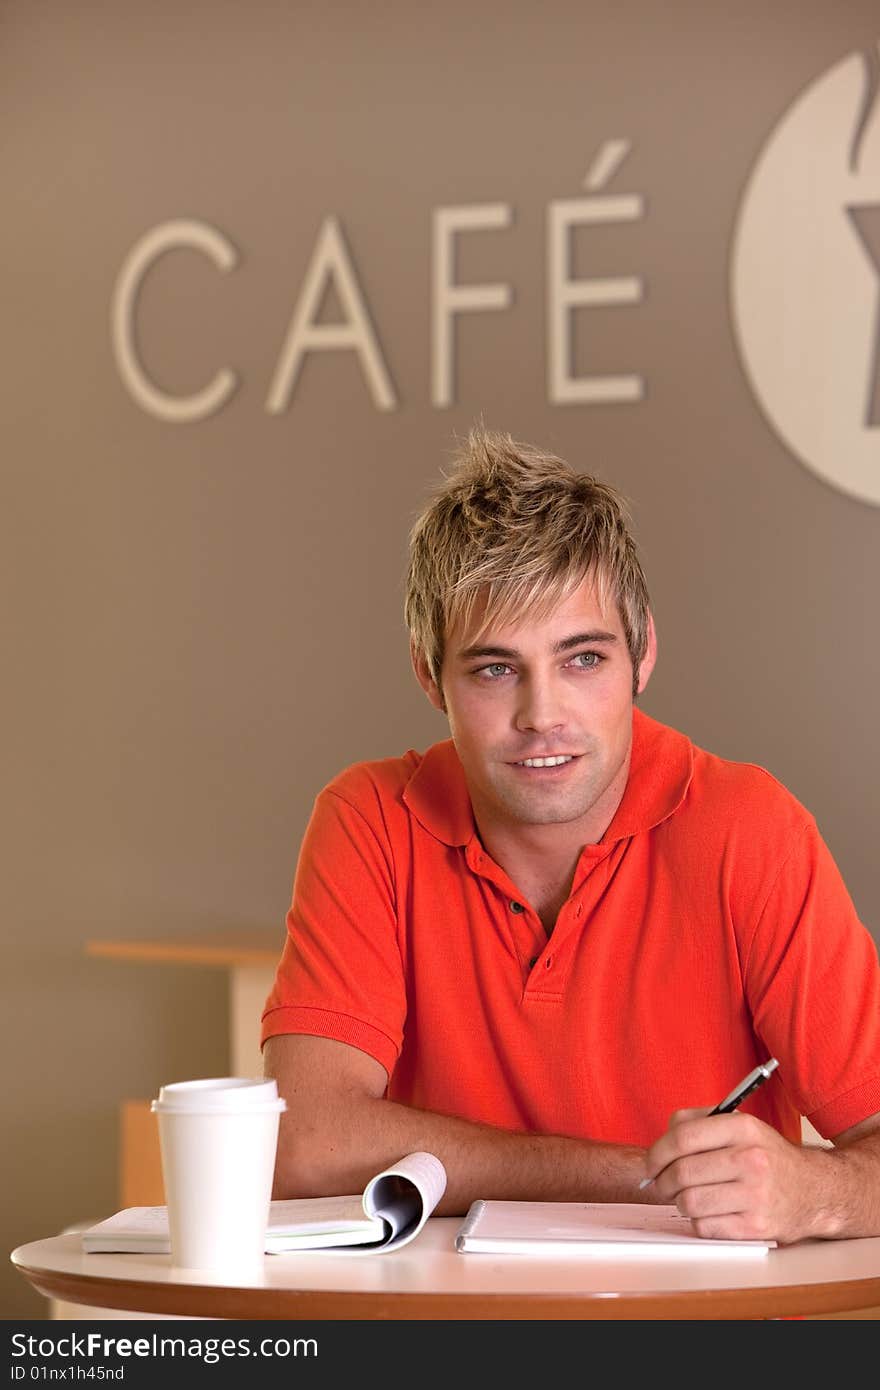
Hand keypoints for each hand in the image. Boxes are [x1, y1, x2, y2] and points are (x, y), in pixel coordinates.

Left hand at [642, 1108, 825, 1243]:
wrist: (816, 1191)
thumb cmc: (770, 1158)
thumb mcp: (742, 1126)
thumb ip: (700, 1122)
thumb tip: (663, 1137)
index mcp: (743, 1128)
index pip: (683, 1137)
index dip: (657, 1152)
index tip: (651, 1163)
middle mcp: (751, 1159)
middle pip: (682, 1172)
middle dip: (662, 1181)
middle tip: (662, 1184)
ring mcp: (755, 1195)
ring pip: (689, 1202)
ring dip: (680, 1202)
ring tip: (688, 1197)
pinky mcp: (756, 1226)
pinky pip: (705, 1227)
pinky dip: (698, 1222)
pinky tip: (708, 1213)